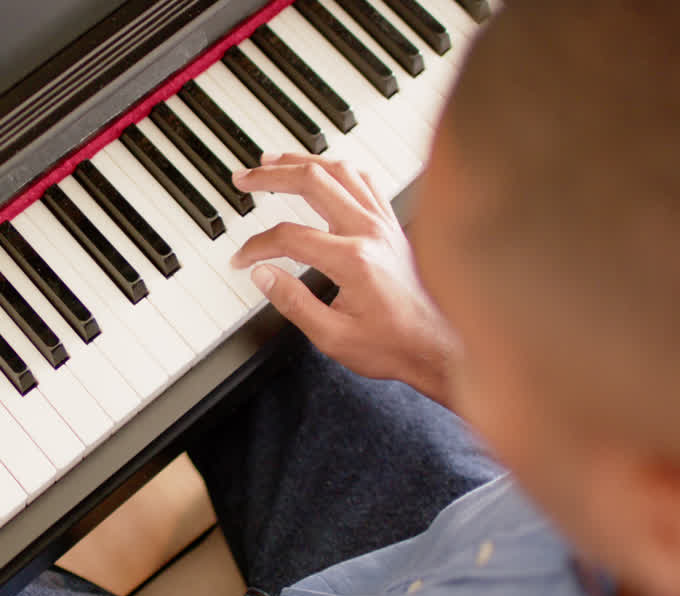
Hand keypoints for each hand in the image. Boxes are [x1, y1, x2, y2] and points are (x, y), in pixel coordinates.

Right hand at [230, 153, 456, 405]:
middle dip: (272, 175)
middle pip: (314, 182)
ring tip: (274, 160)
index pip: (289, 237)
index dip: (257, 246)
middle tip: (244, 178)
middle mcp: (371, 232)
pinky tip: (322, 171)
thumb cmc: (394, 345)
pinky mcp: (393, 226)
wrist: (440, 348)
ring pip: (341, 172)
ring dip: (303, 162)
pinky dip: (337, 170)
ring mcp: (385, 224)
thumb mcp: (333, 337)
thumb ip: (293, 302)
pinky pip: (364, 182)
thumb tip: (262, 274)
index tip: (242, 260)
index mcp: (353, 260)